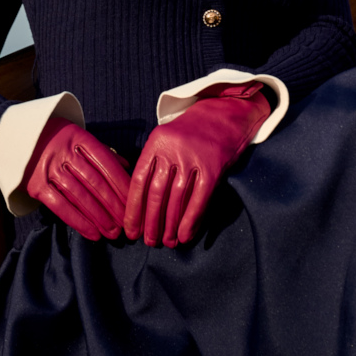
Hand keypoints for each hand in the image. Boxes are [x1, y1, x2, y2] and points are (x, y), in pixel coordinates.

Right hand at [24, 119, 130, 240]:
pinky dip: (78, 221)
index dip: (121, 183)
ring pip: (79, 195)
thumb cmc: (52, 137)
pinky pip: (60, 206)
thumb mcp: (75, 135)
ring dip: (99, 217)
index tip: (134, 201)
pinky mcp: (35, 185)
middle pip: (94, 181)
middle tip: (127, 224)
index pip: (105, 162)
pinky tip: (92, 233)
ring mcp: (48, 168)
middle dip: (114, 205)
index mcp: (77, 137)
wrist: (11, 135)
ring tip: (113, 232)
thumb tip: (126, 166)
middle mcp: (63, 152)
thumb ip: (100, 151)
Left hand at [124, 82, 270, 248]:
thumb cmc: (191, 133)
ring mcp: (193, 157)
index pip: (138, 180)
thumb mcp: (166, 139)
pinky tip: (184, 236)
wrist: (225, 114)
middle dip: (151, 222)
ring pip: (177, 198)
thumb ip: (153, 163)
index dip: (133, 208)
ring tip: (167, 242)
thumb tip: (139, 203)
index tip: (130, 230)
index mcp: (156, 141)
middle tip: (148, 242)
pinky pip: (199, 199)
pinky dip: (191, 220)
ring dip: (170, 225)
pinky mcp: (213, 167)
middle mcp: (173, 148)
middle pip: (156, 192)